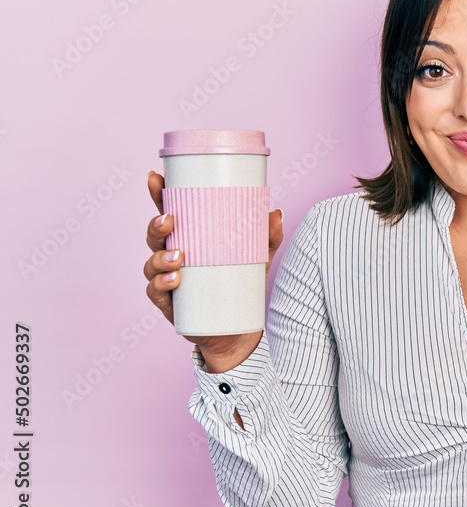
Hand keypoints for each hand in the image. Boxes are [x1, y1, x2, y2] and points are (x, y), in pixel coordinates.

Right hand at [143, 170, 283, 367]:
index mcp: (190, 238)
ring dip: (160, 258)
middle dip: (157, 225)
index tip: (154, 177)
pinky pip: (156, 292)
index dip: (157, 194)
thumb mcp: (258, 257)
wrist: (239, 328)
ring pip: (151, 264)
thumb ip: (268, 236)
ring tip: (179, 257)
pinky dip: (161, 284)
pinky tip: (174, 280)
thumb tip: (276, 213)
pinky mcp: (169, 304)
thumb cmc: (243, 285)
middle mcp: (173, 255)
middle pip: (155, 235)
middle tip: (170, 221)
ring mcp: (168, 279)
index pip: (170, 212)